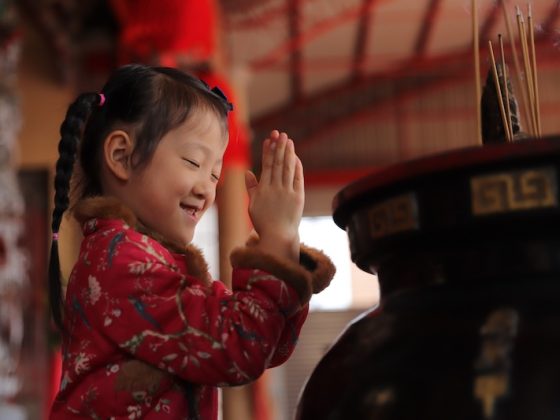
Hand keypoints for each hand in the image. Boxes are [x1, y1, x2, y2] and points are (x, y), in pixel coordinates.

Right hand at [245, 130, 303, 261]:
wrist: (278, 236)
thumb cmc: (264, 221)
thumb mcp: (253, 204)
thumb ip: (251, 187)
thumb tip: (248, 172)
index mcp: (263, 189)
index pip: (266, 166)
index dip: (268, 151)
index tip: (269, 140)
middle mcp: (275, 189)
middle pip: (278, 163)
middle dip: (279, 147)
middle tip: (281, 134)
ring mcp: (287, 192)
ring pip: (287, 168)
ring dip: (288, 153)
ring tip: (288, 140)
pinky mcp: (298, 197)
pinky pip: (298, 178)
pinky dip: (297, 167)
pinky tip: (296, 157)